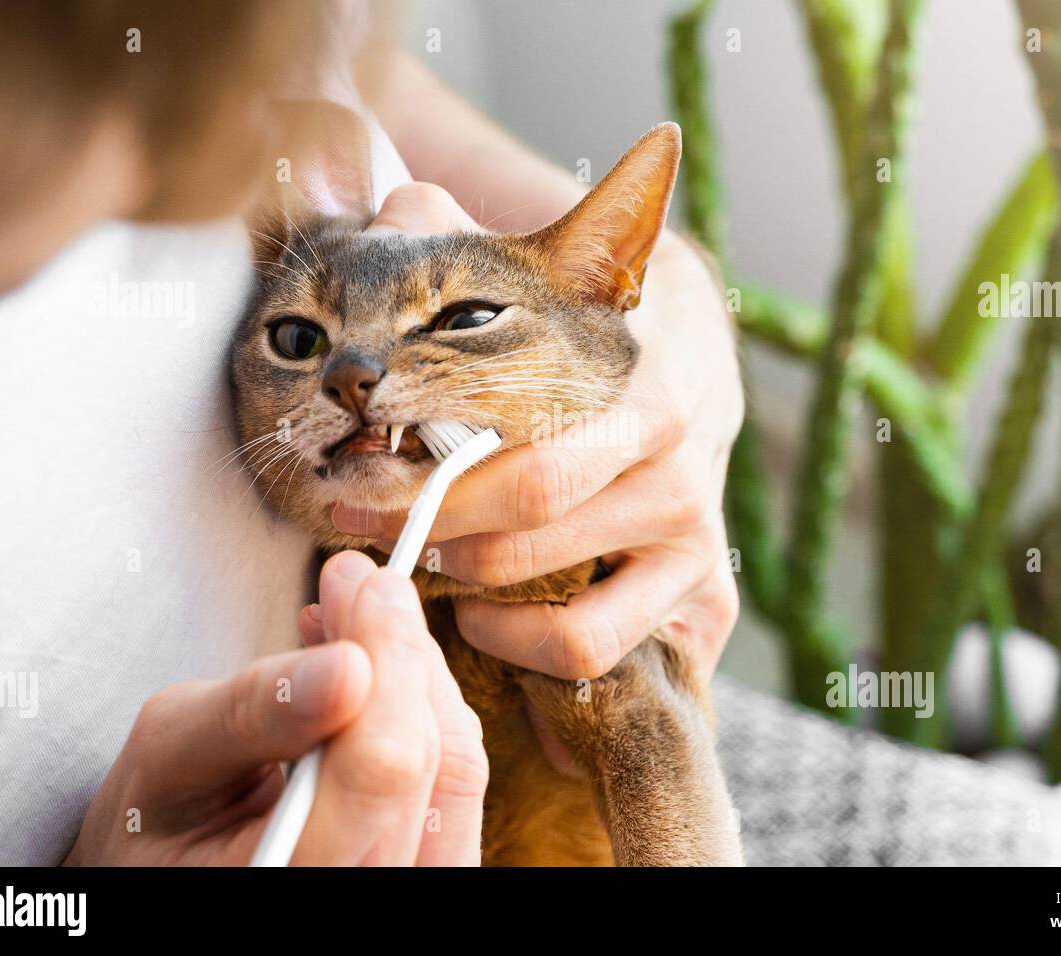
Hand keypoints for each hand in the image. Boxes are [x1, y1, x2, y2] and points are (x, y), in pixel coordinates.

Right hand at [65, 551, 486, 865]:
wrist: (174, 860)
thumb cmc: (156, 819)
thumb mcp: (169, 755)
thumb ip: (253, 711)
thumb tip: (349, 663)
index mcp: (282, 885)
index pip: (379, 772)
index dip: (387, 662)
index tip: (364, 584)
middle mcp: (363, 896)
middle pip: (429, 764)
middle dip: (398, 652)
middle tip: (359, 582)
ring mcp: (406, 887)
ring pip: (456, 768)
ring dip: (415, 674)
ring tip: (361, 616)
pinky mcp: (431, 862)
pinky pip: (455, 782)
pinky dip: (423, 710)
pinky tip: (377, 670)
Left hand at [332, 183, 742, 682]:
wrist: (694, 356)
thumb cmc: (597, 324)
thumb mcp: (547, 273)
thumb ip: (469, 243)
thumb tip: (398, 206)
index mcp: (653, 393)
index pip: (533, 461)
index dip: (434, 480)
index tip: (359, 469)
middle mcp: (683, 476)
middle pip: (530, 529)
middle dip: (425, 528)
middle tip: (360, 514)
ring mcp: (698, 546)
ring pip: (569, 616)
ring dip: (474, 598)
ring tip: (426, 564)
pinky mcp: (701, 599)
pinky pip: (598, 653)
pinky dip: (529, 651)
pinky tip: (486, 616)